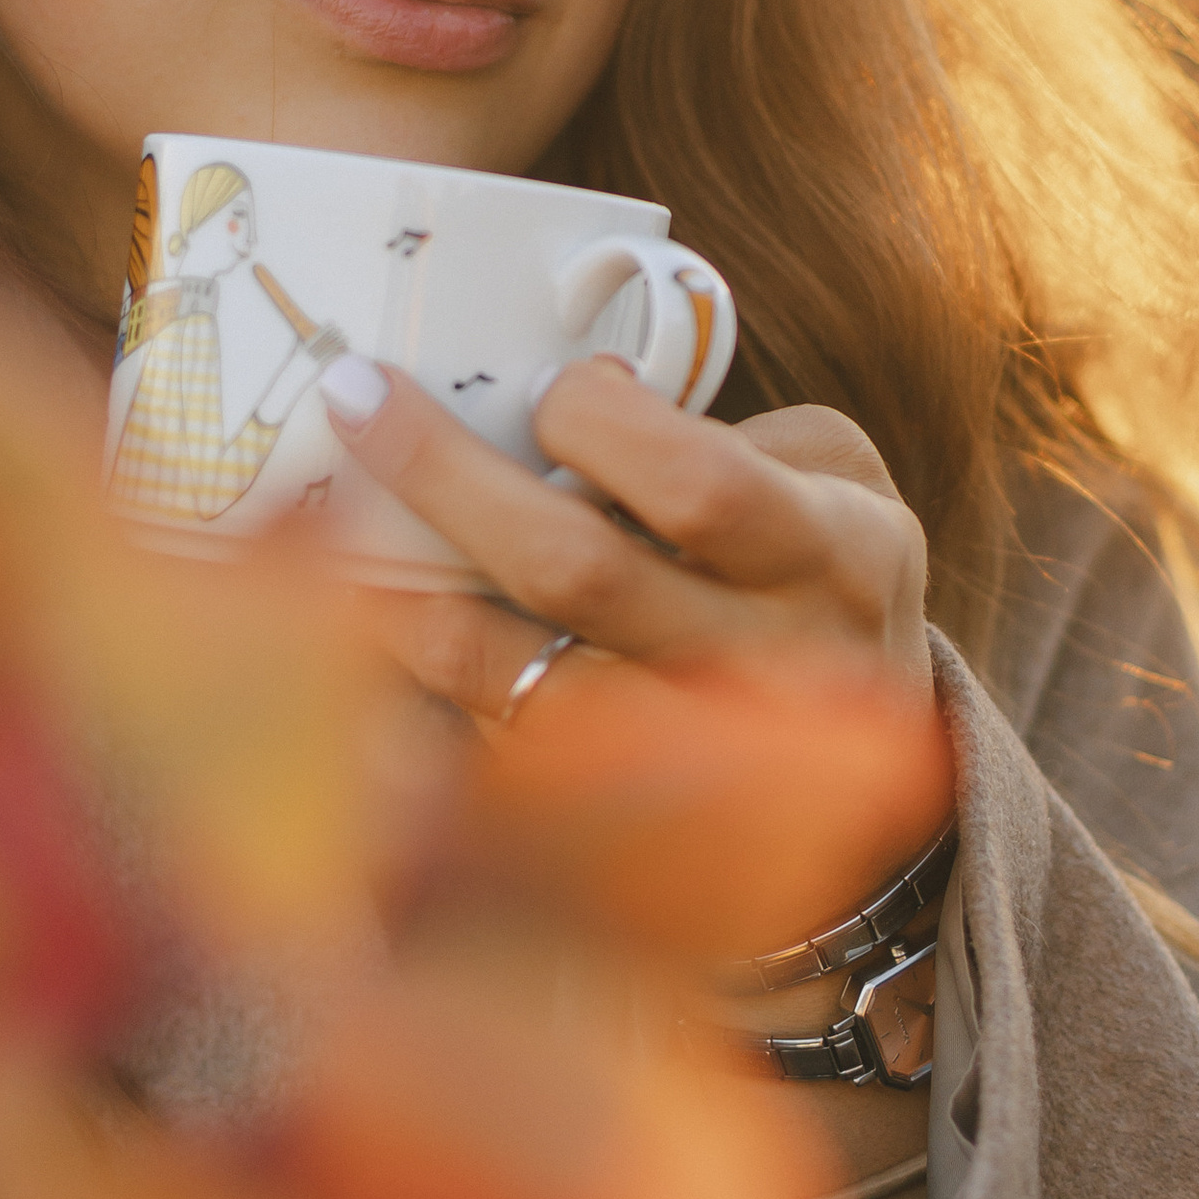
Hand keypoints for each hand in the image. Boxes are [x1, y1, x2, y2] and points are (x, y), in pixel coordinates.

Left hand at [320, 353, 936, 730]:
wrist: (872, 746)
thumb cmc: (821, 565)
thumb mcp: (832, 474)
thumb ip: (717, 430)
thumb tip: (549, 401)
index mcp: (829, 555)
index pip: (699, 486)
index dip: (601, 422)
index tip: (553, 387)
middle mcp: (762, 663)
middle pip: (576, 573)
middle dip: (448, 476)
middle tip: (359, 401)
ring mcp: (682, 752)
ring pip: (510, 674)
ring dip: (403, 589)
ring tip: (327, 513)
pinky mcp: (614, 811)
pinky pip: (485, 743)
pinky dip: (412, 681)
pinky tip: (360, 618)